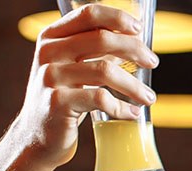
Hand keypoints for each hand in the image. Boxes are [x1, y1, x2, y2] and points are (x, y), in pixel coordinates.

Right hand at [6, 4, 159, 170]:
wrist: (38, 135)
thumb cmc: (64, 97)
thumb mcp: (76, 67)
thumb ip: (98, 50)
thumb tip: (134, 38)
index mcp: (52, 37)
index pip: (88, 14)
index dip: (118, 18)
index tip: (140, 29)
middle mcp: (48, 53)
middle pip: (101, 38)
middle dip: (135, 49)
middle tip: (153, 62)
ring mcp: (50, 77)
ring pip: (105, 71)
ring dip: (134, 85)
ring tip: (149, 97)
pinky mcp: (57, 103)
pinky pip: (100, 99)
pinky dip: (122, 107)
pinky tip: (132, 113)